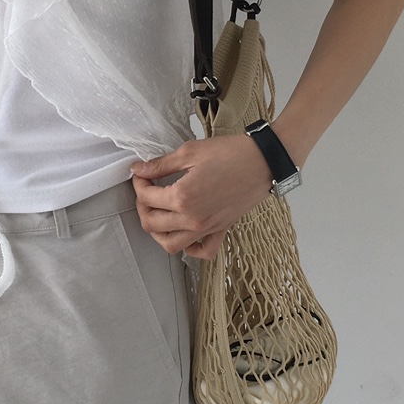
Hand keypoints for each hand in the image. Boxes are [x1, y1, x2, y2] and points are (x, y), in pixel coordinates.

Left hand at [130, 135, 273, 259]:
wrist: (264, 161)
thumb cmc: (232, 153)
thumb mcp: (190, 152)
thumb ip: (161, 164)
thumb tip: (139, 169)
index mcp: (182, 197)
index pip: (147, 197)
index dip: (139, 183)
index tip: (141, 173)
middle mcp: (192, 219)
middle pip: (151, 223)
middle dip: (142, 206)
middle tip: (146, 190)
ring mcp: (207, 228)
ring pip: (170, 244)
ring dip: (157, 231)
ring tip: (157, 212)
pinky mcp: (220, 229)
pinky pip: (201, 251)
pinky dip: (189, 248)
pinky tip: (184, 232)